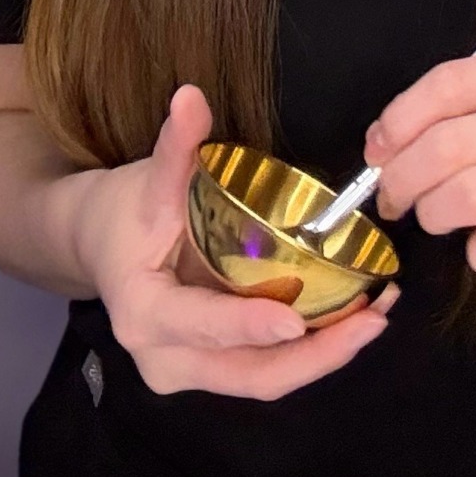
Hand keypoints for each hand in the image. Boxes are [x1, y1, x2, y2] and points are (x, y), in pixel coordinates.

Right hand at [73, 83, 397, 398]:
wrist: (98, 246)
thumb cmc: (124, 213)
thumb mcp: (148, 180)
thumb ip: (176, 146)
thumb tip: (190, 96)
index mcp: (144, 315)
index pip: (202, 324)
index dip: (248, 326)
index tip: (295, 322)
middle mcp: (167, 359)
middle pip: (250, 374)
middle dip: (316, 356)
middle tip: (373, 320)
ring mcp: (190, 372)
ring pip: (265, 380)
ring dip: (324, 355)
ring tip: (377, 316)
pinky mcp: (213, 369)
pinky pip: (266, 369)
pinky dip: (310, 350)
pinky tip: (351, 320)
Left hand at [363, 49, 475, 284]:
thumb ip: (470, 111)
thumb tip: (383, 143)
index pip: (447, 84)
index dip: (397, 120)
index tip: (377, 149)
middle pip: (446, 146)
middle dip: (399, 178)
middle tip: (392, 198)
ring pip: (463, 196)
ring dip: (433, 214)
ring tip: (439, 218)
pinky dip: (475, 252)